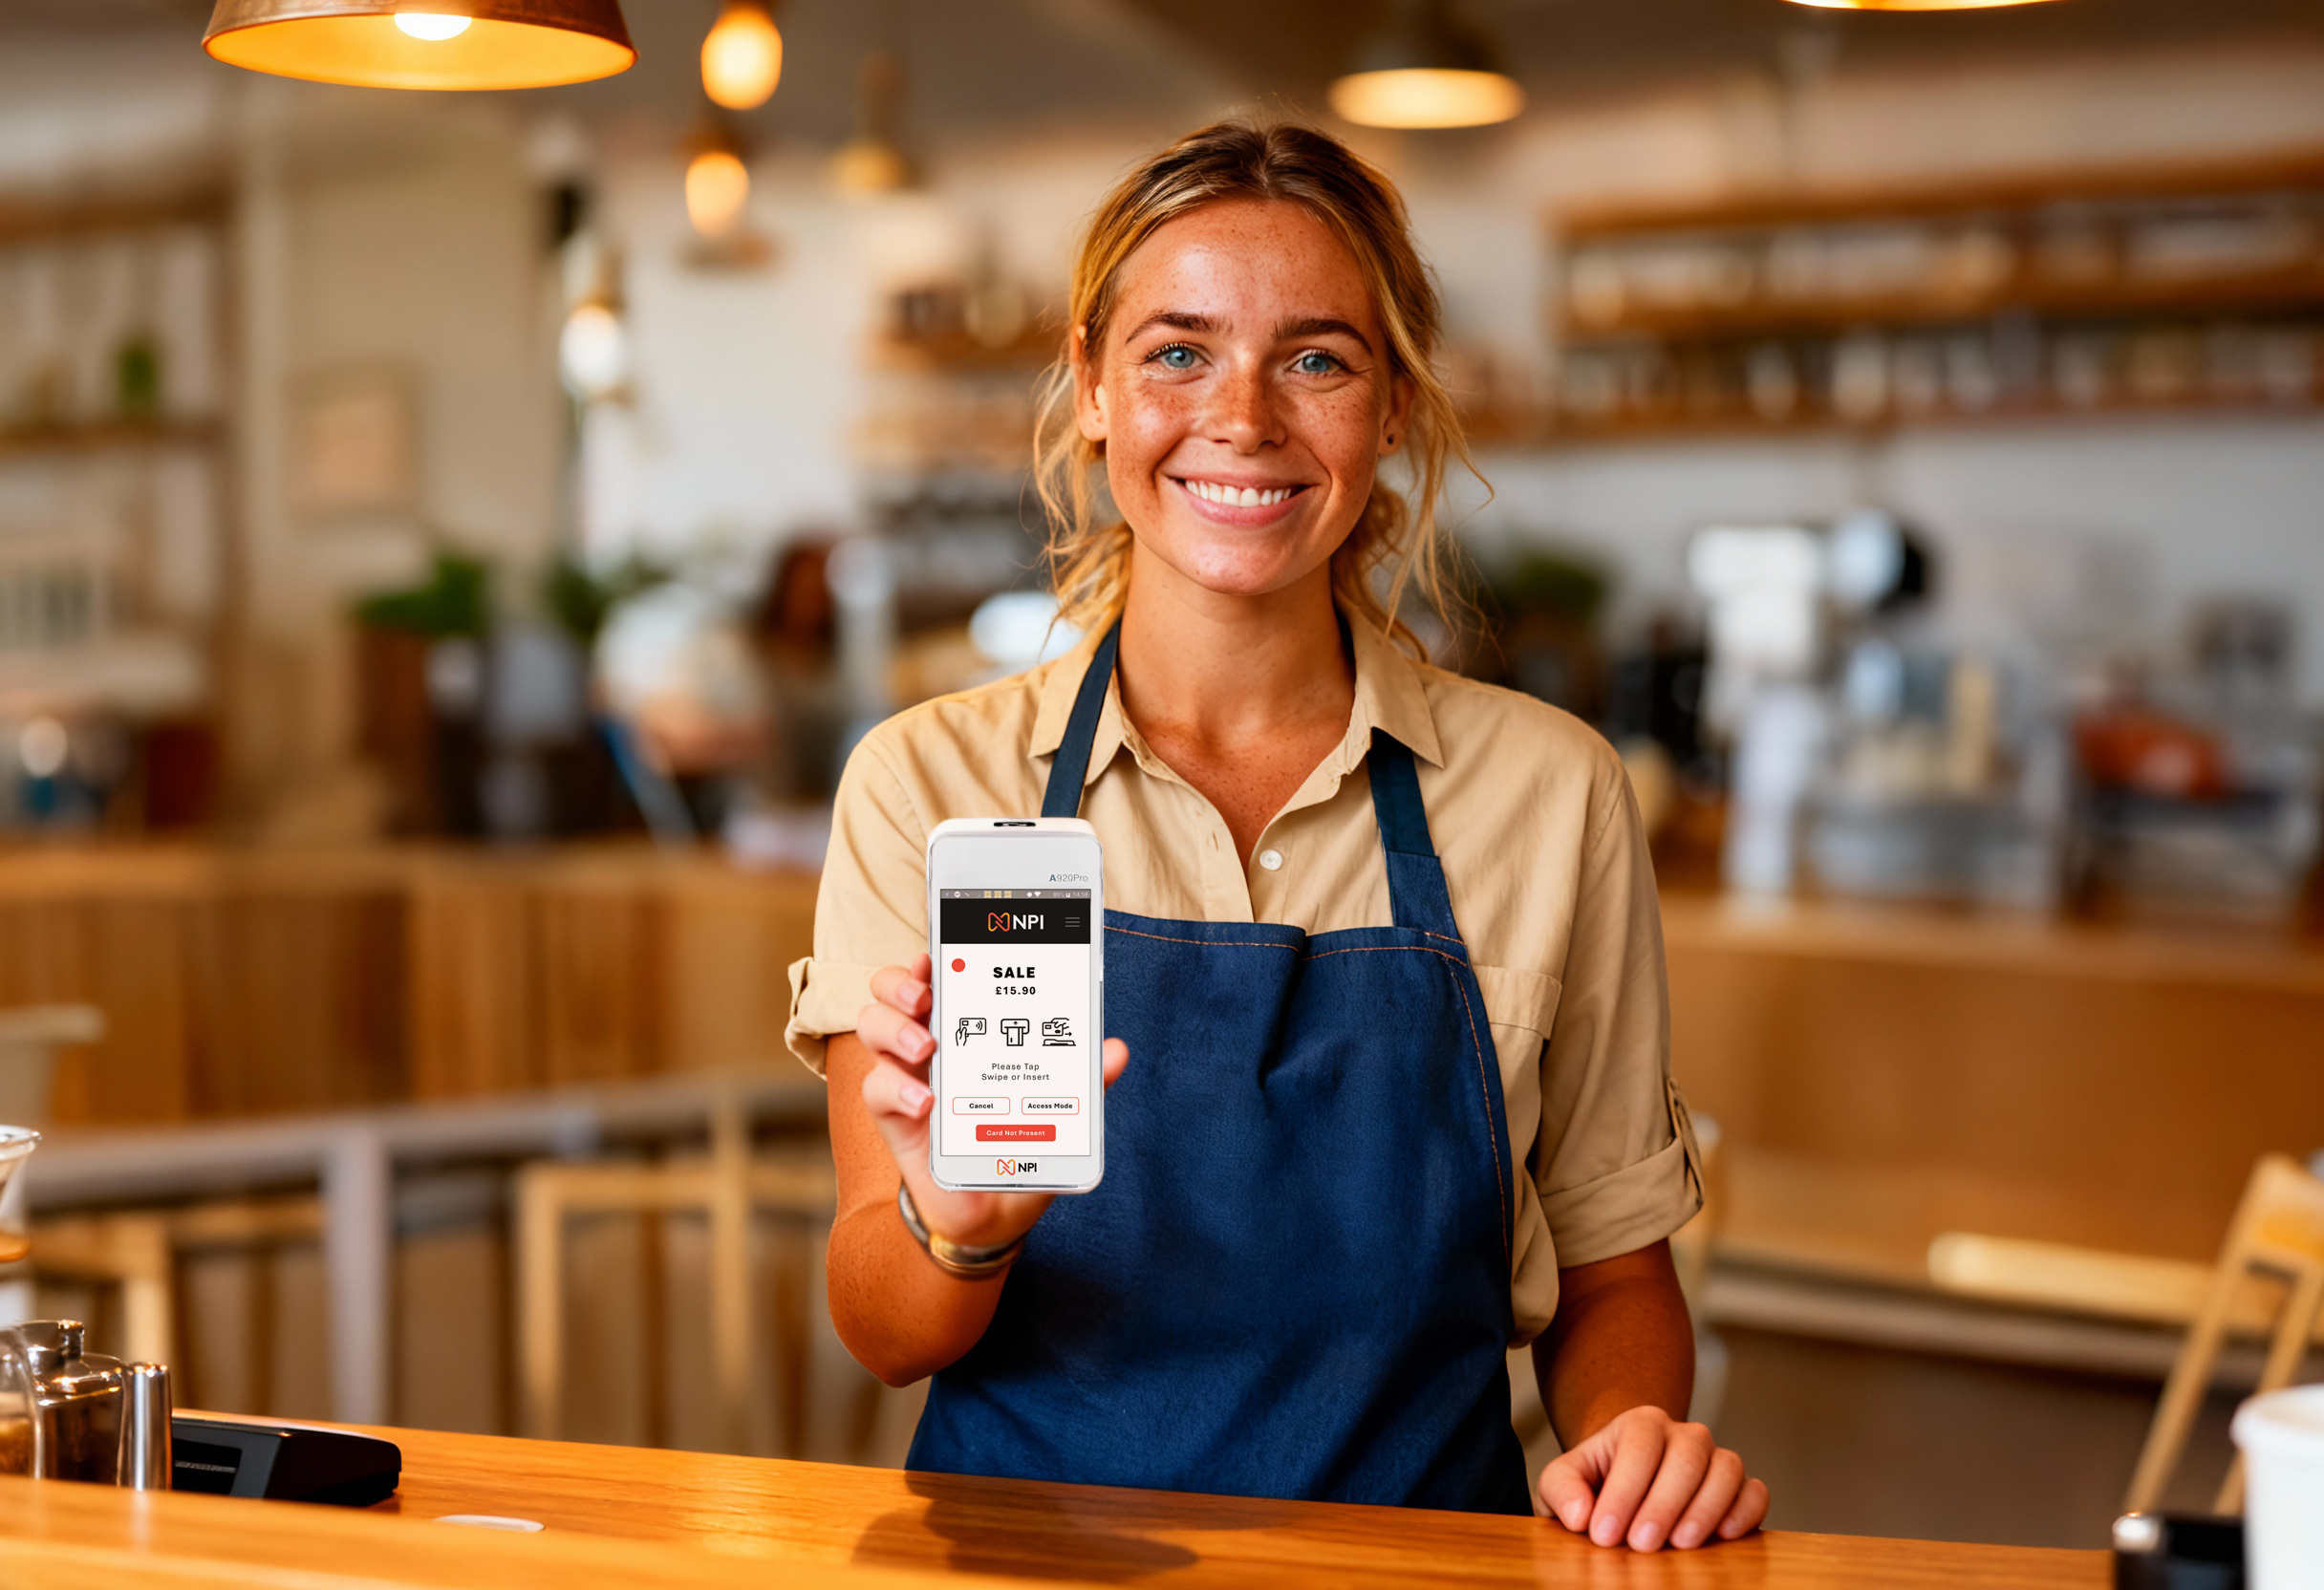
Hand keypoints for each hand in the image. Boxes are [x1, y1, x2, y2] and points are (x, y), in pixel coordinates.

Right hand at [855, 954, 1129, 1254]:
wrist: (996, 1209)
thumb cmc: (1021, 1143)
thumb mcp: (1059, 1112)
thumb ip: (1084, 1081)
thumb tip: (1116, 1050)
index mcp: (966, 1028)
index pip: (938, 977)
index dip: (931, 956)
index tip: (938, 950)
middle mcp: (928, 1042)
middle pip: (890, 991)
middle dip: (900, 981)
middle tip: (926, 995)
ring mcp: (906, 1076)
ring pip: (872, 1027)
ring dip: (894, 1027)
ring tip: (926, 1044)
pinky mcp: (894, 1116)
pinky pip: (878, 1089)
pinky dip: (898, 1089)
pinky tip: (927, 1103)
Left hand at [1537, 1405, 1766, 1551]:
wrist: (1628, 1487)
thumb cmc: (1596, 1484)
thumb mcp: (1563, 1481)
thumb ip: (1562, 1489)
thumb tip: (1580, 1515)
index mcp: (1641, 1423)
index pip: (1638, 1447)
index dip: (1623, 1491)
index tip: (1603, 1534)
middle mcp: (1685, 1435)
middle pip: (1686, 1456)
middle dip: (1664, 1503)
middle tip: (1642, 1544)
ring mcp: (1717, 1459)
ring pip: (1726, 1469)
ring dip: (1705, 1509)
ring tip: (1681, 1545)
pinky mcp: (1741, 1489)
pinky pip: (1755, 1492)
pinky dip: (1746, 1512)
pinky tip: (1724, 1536)